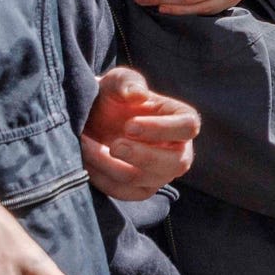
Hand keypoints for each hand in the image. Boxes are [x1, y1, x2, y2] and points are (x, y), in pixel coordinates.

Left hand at [80, 65, 198, 199]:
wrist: (92, 119)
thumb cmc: (113, 97)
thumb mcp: (117, 82)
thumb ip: (127, 82)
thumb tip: (137, 93)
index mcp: (182, 119)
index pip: (188, 127)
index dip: (161, 129)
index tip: (129, 125)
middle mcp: (179, 150)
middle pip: (176, 163)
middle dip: (142, 156)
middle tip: (113, 145)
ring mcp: (161, 174)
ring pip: (144, 180)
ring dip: (111, 166)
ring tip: (87, 147)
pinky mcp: (141, 189)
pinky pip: (125, 193)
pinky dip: (103, 179)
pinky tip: (86, 163)